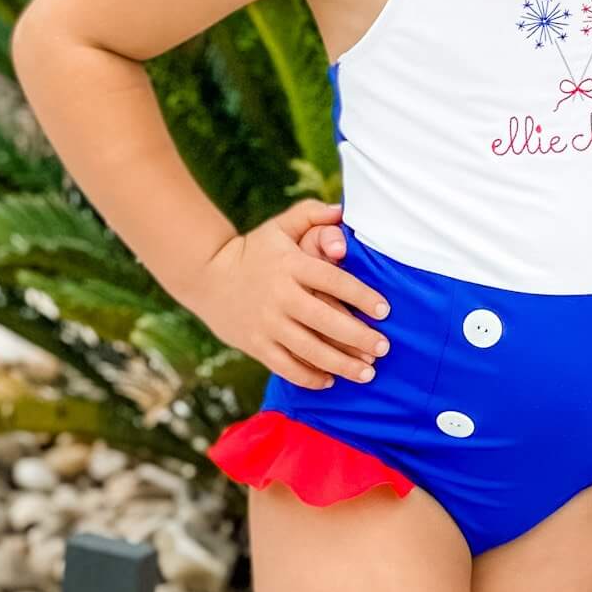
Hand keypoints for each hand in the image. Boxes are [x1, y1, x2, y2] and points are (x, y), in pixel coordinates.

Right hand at [188, 200, 389, 389]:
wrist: (206, 275)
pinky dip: (309, 377)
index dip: (361, 295)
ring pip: (309, 349)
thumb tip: (340, 211)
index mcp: (291, 265)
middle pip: (325, 320)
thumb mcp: (280, 227)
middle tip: (384, 348)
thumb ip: (311, 215)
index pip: (333, 280)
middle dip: (358, 336)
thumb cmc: (255, 251)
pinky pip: (286, 366)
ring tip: (368, 373)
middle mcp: (280, 295)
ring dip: (341, 364)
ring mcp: (266, 322)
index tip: (385, 310)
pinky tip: (331, 380)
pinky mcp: (255, 344)